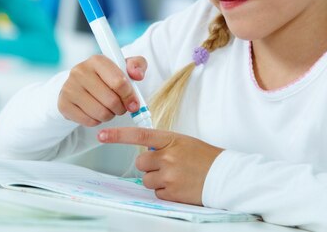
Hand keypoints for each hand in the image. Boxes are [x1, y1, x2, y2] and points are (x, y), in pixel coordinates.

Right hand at [58, 55, 146, 126]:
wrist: (81, 86)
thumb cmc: (108, 77)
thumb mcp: (125, 67)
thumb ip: (137, 66)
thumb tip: (137, 75)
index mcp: (97, 60)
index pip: (119, 82)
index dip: (130, 96)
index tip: (134, 103)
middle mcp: (80, 71)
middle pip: (111, 100)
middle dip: (121, 108)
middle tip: (120, 107)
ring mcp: (69, 87)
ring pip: (101, 113)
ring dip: (110, 115)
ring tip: (108, 108)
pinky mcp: (63, 104)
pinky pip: (89, 121)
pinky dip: (97, 121)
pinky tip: (96, 112)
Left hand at [98, 127, 223, 205]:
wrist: (224, 176)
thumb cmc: (205, 158)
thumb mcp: (184, 142)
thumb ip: (163, 144)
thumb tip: (146, 150)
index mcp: (171, 139)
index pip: (139, 134)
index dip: (118, 135)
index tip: (102, 135)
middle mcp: (168, 156)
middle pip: (140, 162)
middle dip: (149, 165)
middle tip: (167, 165)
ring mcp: (168, 175)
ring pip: (146, 179)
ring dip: (157, 179)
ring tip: (176, 176)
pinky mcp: (171, 192)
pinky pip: (156, 192)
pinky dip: (165, 191)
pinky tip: (180, 186)